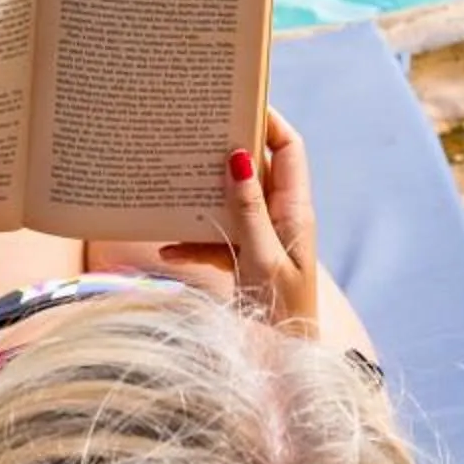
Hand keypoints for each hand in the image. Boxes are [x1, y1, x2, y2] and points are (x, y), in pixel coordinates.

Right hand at [165, 109, 317, 334]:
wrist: (283, 364)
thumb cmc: (282, 314)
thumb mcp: (263, 259)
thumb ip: (249, 210)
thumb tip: (239, 156)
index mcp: (295, 210)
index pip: (288, 148)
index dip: (268, 120)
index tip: (237, 99)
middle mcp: (281, 218)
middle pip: (254, 169)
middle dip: (224, 151)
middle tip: (192, 130)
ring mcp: (262, 238)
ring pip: (231, 202)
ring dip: (203, 195)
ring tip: (171, 179)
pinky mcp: (245, 261)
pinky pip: (216, 239)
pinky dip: (193, 241)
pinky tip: (168, 249)